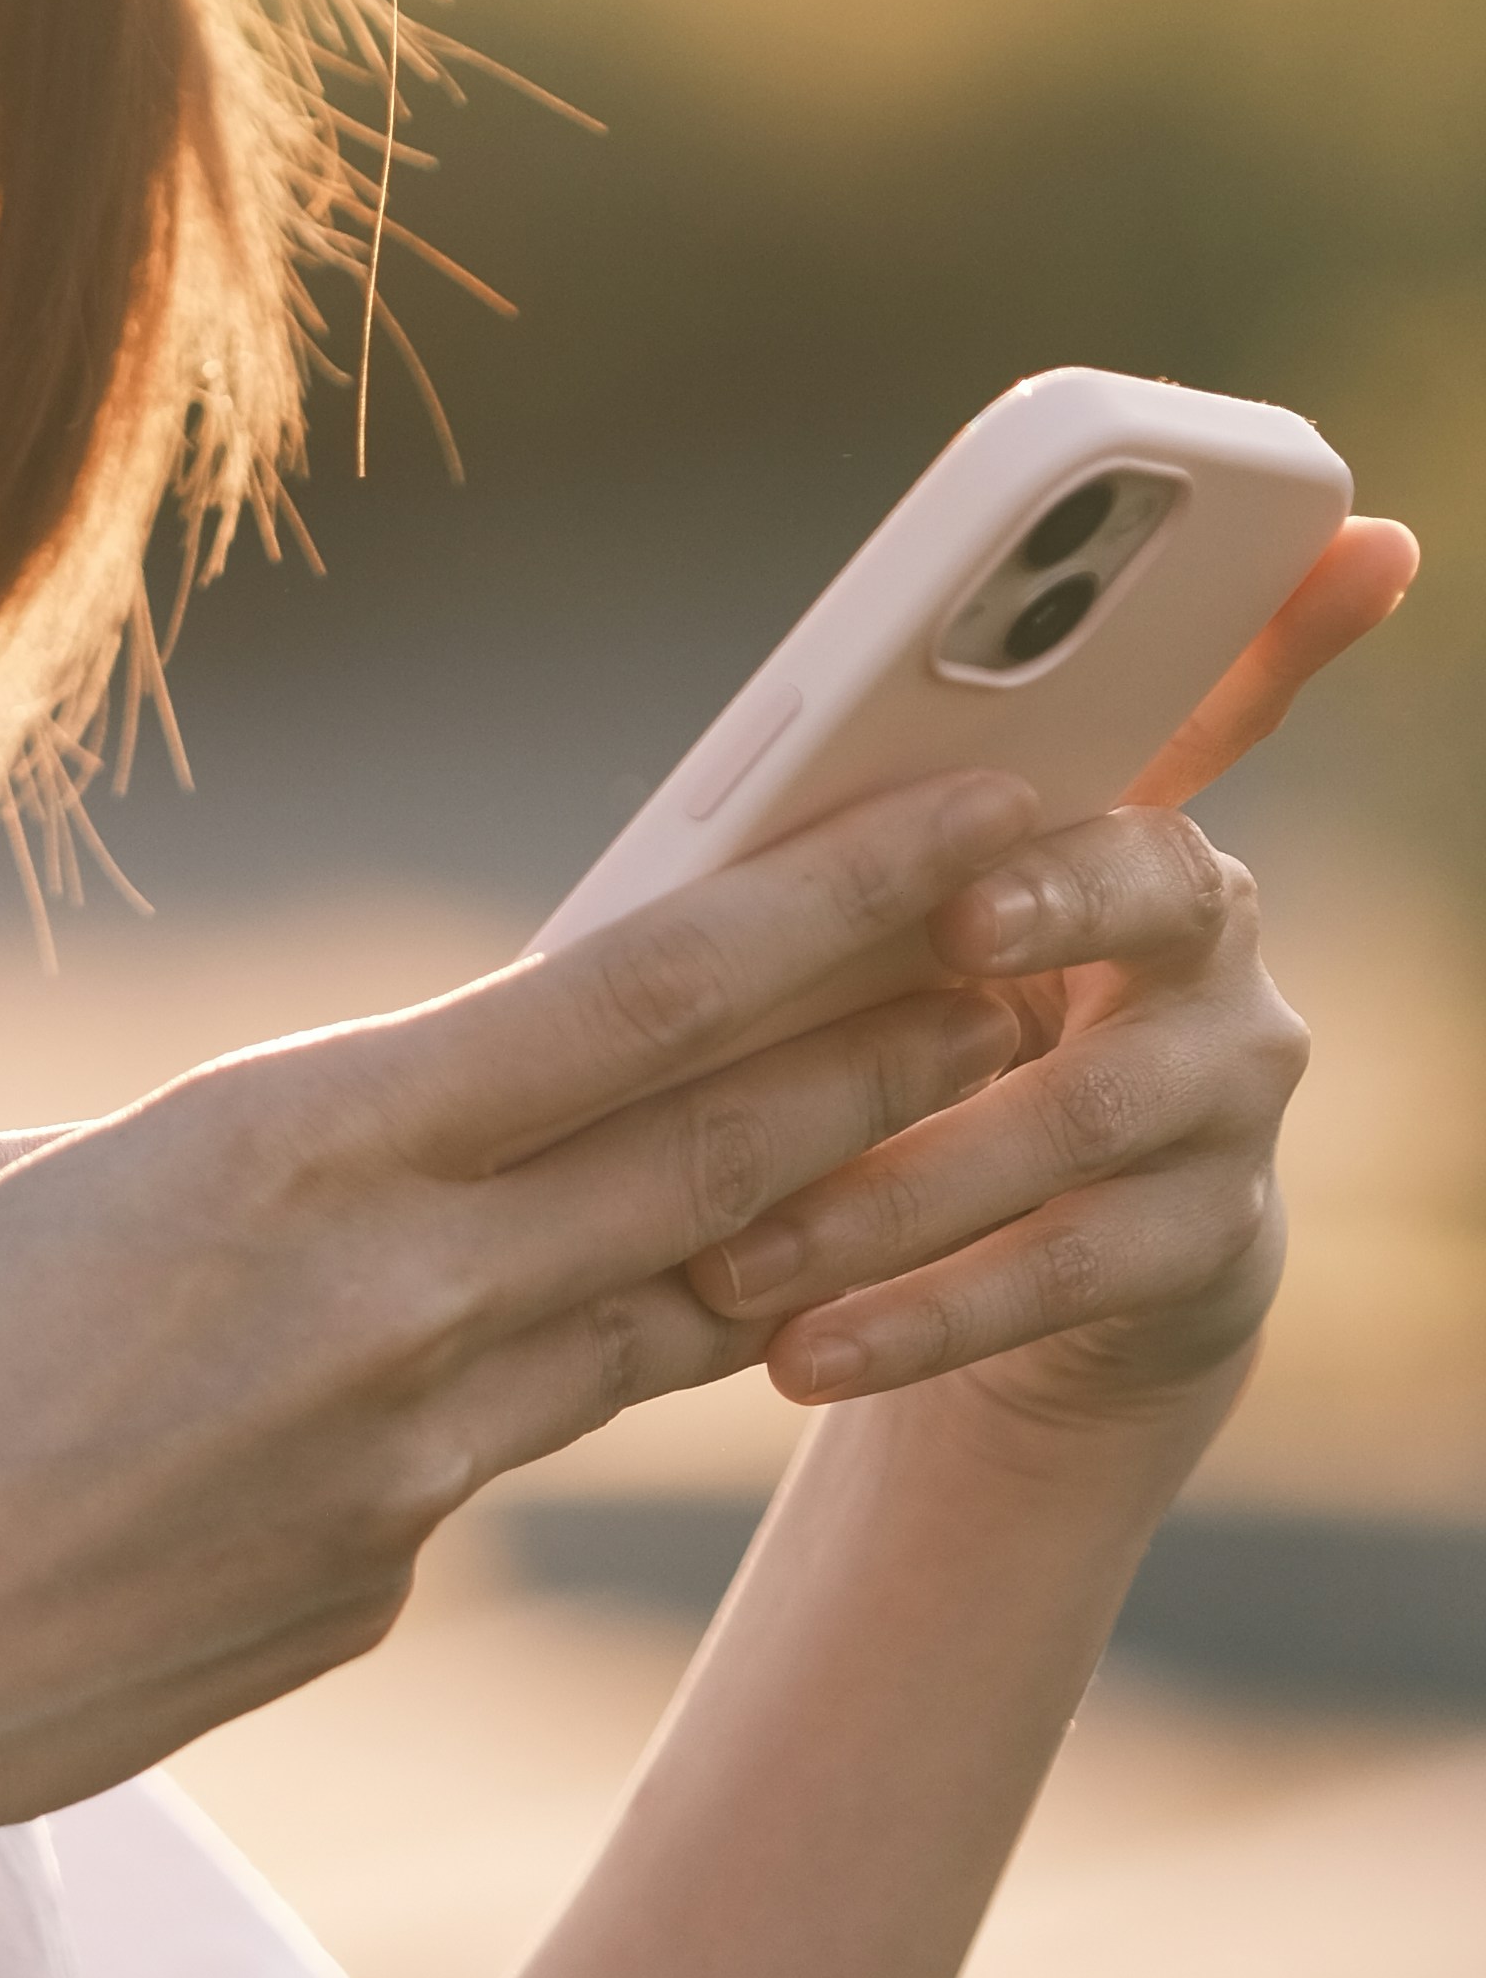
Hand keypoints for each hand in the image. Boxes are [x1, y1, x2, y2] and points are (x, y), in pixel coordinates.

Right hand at [0, 772, 1070, 1905]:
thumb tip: (337, 1156)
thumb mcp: (3, 1181)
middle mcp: (397, 1306)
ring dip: (793, 1210)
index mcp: (289, 1151)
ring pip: (663, 1311)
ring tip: (915, 1121)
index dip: (832, 909)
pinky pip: (496, 1446)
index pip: (635, 1003)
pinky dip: (521, 1371)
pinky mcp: (384, 1586)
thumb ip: (220, 1145)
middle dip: (898, 1046)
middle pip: (724, 1156)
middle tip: (1035, 958)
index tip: (966, 828)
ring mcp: (413, 1470)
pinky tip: (483, 1338)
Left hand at [681, 515, 1418, 1450]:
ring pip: (1082, 1113)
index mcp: (1118, 822)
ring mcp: (1229, 1091)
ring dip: (901, 1183)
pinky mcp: (1212, 1238)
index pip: (1207, 695)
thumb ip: (846, 842)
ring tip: (745, 1250)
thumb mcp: (885, 927)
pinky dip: (921, 1314)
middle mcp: (1211, 940)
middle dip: (1054, 896)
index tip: (1188, 624)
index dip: (1255, 636)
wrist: (1043, 1267)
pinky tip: (803, 1353)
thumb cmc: (918, 1034)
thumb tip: (721, 776)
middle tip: (948, 922)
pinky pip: (1066, 1271)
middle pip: (1155, 886)